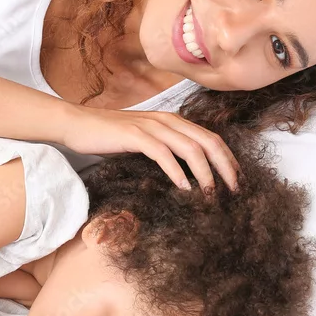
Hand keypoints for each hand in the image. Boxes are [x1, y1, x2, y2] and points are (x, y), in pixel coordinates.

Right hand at [59, 106, 239, 192]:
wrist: (78, 125)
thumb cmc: (110, 137)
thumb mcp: (145, 141)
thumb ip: (166, 150)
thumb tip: (186, 173)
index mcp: (173, 121)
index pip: (211, 138)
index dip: (229, 159)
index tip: (238, 181)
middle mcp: (167, 120)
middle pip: (208, 142)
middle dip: (226, 167)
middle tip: (235, 191)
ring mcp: (152, 127)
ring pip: (190, 148)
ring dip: (205, 173)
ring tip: (211, 194)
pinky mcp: (135, 136)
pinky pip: (163, 154)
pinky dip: (176, 172)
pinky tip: (183, 188)